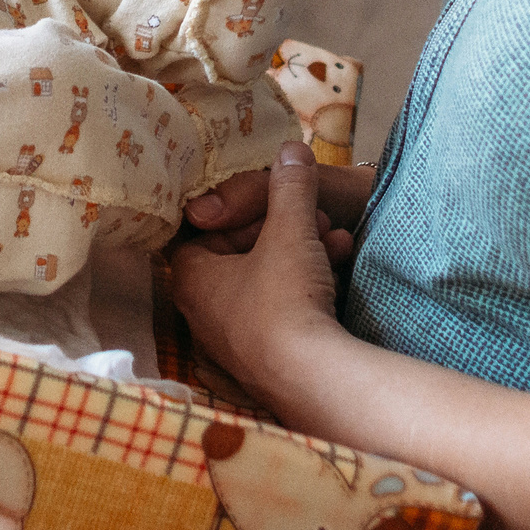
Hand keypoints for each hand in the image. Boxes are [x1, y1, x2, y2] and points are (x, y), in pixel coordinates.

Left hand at [169, 143, 355, 417]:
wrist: (314, 380)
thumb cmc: (285, 300)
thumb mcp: (290, 230)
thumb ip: (290, 187)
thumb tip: (292, 149)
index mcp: (190, 280)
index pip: (203, 230)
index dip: (241, 211)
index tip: (275, 202)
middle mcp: (201, 315)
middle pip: (239, 256)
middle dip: (282, 231)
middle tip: (318, 220)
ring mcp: (231, 345)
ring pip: (266, 284)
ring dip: (301, 259)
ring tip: (339, 244)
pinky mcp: (261, 365)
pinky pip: (280, 315)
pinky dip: (305, 293)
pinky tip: (338, 281)